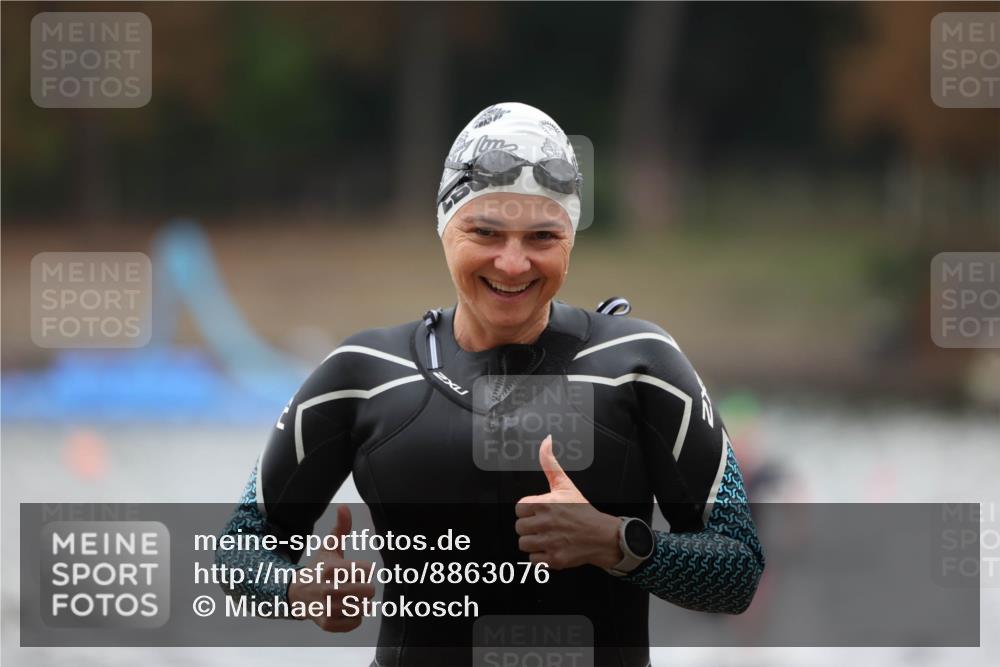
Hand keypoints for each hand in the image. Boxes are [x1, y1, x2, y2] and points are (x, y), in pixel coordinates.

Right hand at [288, 504, 375, 631]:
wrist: (298, 594)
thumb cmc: (319, 568)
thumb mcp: (329, 547)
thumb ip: (340, 528)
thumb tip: (345, 507)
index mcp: (331, 569)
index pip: (368, 570)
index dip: (364, 570)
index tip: (353, 570)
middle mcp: (328, 590)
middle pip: (369, 591)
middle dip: (364, 587)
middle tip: (352, 585)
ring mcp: (327, 609)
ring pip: (364, 607)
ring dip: (359, 602)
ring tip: (346, 597)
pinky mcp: (327, 624)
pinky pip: (356, 622)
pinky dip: (353, 617)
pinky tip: (341, 609)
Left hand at [514, 435, 622, 569]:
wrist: (602, 536)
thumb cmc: (582, 511)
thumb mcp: (565, 484)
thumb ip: (550, 463)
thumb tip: (546, 440)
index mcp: (545, 503)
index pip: (519, 508)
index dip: (529, 510)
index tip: (540, 512)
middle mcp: (545, 523)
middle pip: (519, 527)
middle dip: (530, 527)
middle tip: (545, 525)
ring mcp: (549, 542)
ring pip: (523, 544)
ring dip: (533, 542)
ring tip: (547, 537)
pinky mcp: (554, 559)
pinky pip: (533, 560)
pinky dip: (540, 557)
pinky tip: (551, 548)